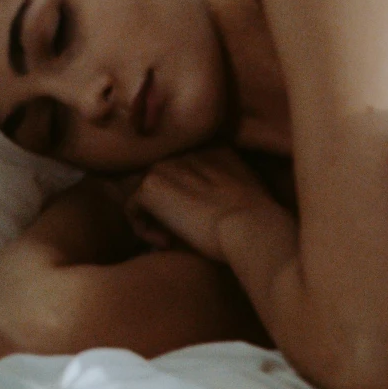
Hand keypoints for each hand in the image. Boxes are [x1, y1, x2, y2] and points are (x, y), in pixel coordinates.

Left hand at [126, 148, 274, 262]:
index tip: (194, 220)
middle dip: (161, 208)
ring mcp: (165, 164)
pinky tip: (166, 243)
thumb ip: (222, 180)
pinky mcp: (151, 185)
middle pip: (156, 179)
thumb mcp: (244, 185)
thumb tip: (204, 200)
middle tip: (176, 235)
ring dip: (151, 219)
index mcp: (207, 145)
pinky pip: (131, 207)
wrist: (252, 227)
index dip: (179, 197)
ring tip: (171, 241)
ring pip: (140, 192)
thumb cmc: (256, 219)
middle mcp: (183, 148)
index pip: (176, 168)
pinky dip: (144, 229)